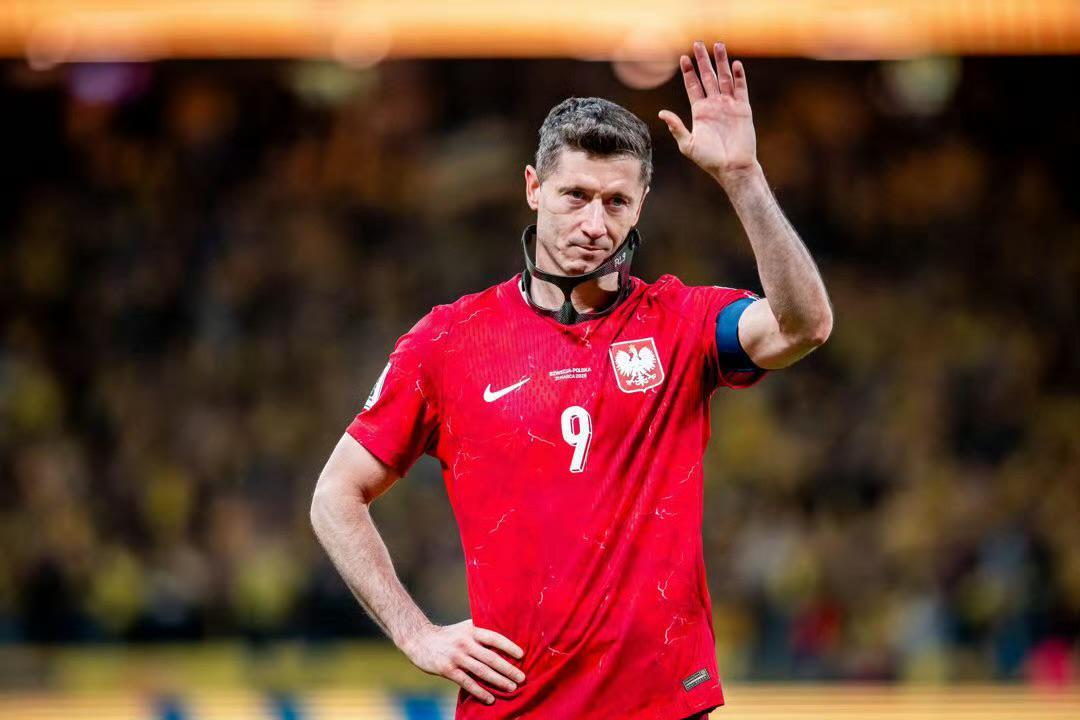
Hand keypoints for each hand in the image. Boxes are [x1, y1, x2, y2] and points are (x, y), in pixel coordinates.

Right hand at [403, 619, 525, 704]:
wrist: (419, 639)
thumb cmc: (447, 636)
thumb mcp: (463, 628)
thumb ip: (479, 633)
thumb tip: (503, 641)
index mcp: (471, 630)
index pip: (494, 637)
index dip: (508, 646)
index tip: (522, 655)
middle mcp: (465, 643)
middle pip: (491, 657)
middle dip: (508, 669)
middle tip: (522, 678)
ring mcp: (456, 657)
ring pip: (481, 671)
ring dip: (498, 681)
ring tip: (512, 688)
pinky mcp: (447, 669)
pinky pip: (467, 682)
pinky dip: (480, 691)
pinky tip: (490, 698)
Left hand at [659, 41, 759, 187]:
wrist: (732, 167)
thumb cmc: (709, 160)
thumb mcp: (688, 144)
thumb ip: (677, 127)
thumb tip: (662, 113)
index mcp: (700, 112)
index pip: (693, 86)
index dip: (688, 73)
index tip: (683, 58)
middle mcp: (714, 106)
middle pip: (707, 77)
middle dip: (703, 61)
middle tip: (698, 43)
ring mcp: (729, 106)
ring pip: (724, 79)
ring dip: (721, 62)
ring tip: (718, 46)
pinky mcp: (743, 109)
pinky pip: (740, 89)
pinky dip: (739, 77)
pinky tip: (735, 65)